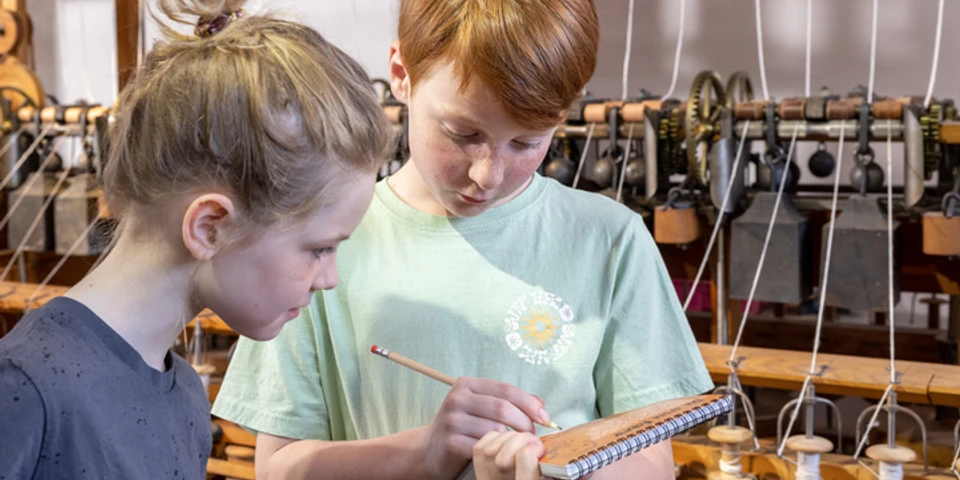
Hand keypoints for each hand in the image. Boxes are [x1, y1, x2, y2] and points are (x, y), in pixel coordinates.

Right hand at [416, 377, 551, 478]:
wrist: (429, 451)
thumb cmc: (463, 428)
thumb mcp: (482, 408)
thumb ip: (509, 402)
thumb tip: (540, 404)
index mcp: (466, 385)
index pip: (506, 389)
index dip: (530, 403)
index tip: (545, 417)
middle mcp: (457, 399)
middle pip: (503, 408)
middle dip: (524, 424)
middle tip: (532, 436)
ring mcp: (452, 420)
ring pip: (496, 429)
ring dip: (512, 441)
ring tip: (516, 446)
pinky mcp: (451, 442)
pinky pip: (485, 447)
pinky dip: (498, 452)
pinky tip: (500, 455)